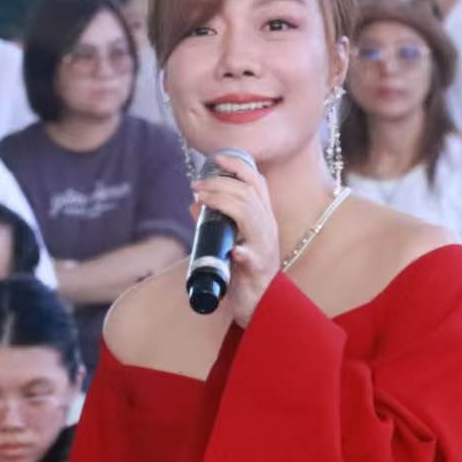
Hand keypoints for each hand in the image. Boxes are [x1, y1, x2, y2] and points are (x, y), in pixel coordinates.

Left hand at [190, 151, 280, 327]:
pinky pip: (252, 257)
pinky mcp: (259, 270)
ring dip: (224, 204)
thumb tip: (194, 203)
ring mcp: (265, 248)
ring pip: (250, 216)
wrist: (260, 303)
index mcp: (263, 218)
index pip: (256, 183)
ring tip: (201, 199)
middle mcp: (267, 228)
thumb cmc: (243, 271)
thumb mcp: (229, 240)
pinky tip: (232, 250)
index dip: (239, 166)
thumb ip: (213, 222)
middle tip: (196, 185)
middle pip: (248, 194)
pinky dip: (242, 251)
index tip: (217, 158)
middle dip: (220, 183)